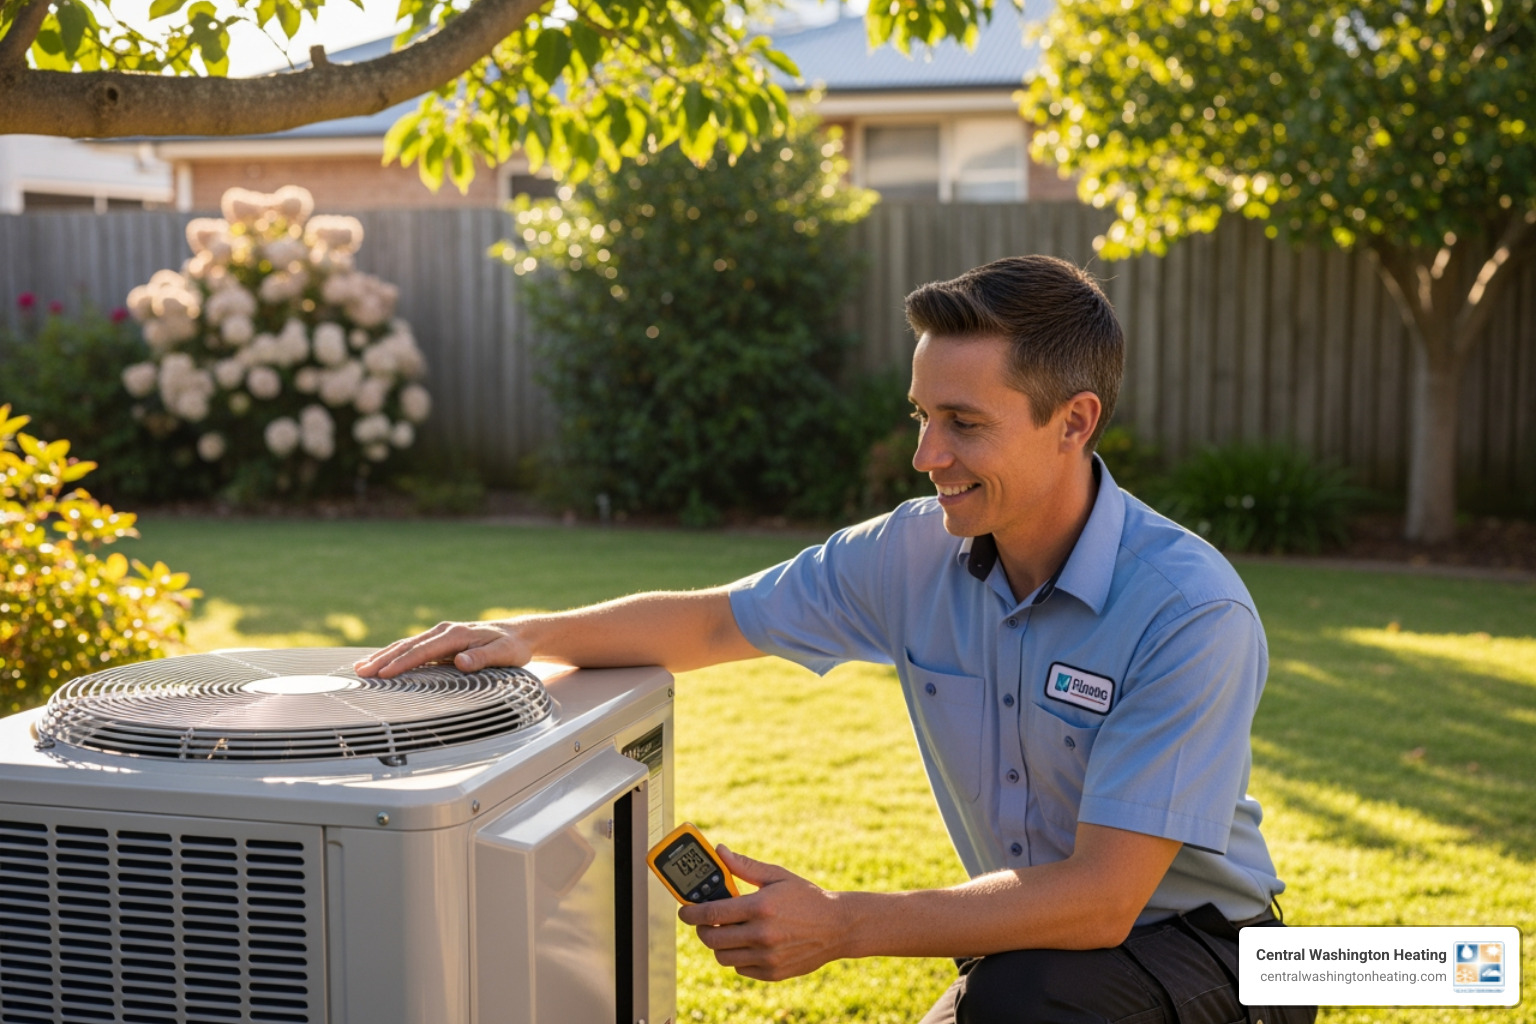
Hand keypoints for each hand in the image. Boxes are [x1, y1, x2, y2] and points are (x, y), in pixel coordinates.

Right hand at [354, 620, 531, 677]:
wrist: (518, 634)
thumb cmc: (511, 647)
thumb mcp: (504, 654)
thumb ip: (483, 658)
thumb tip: (460, 661)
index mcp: (457, 634)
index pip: (424, 650)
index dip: (403, 662)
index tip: (384, 674)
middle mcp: (445, 631)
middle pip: (409, 646)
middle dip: (383, 659)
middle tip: (361, 672)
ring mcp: (441, 634)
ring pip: (407, 645)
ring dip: (384, 656)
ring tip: (361, 667)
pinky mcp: (440, 641)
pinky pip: (413, 648)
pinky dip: (395, 655)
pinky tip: (380, 663)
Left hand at [678, 846, 850, 981]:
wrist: (837, 926)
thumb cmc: (805, 897)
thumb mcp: (776, 875)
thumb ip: (744, 865)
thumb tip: (719, 851)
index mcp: (760, 906)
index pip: (711, 913)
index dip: (690, 913)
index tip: (684, 910)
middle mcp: (761, 934)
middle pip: (712, 938)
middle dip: (701, 929)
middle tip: (704, 921)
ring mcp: (767, 956)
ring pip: (723, 956)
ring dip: (718, 944)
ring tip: (727, 931)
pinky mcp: (772, 972)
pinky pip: (740, 968)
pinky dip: (737, 957)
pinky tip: (748, 943)